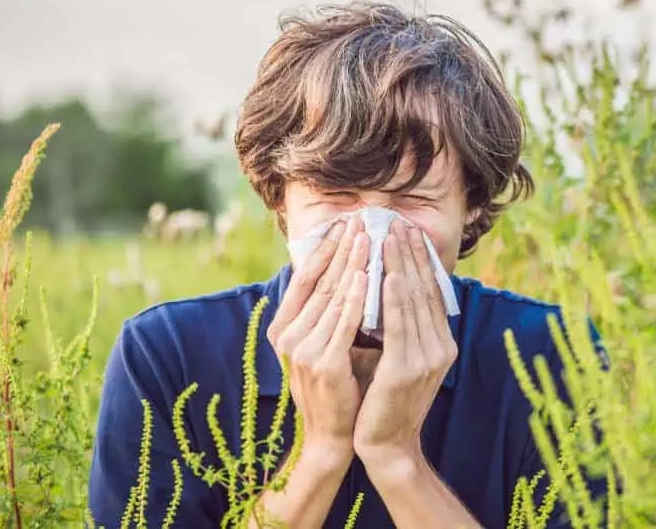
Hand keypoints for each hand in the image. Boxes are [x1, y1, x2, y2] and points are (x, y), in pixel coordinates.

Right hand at [267, 215, 370, 465]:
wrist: (332, 436)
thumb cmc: (335, 387)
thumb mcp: (324, 343)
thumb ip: (329, 313)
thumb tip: (348, 272)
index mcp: (284, 328)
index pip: (305, 278)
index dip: (324, 249)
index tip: (343, 223)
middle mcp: (287, 336)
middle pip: (320, 281)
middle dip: (342, 248)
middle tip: (360, 219)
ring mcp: (303, 350)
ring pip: (333, 296)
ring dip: (353, 263)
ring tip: (369, 237)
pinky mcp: (324, 364)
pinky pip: (345, 322)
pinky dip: (358, 296)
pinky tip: (370, 274)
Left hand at [353, 219, 457, 471]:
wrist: (386, 446)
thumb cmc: (385, 400)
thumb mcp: (399, 357)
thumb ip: (401, 327)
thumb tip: (391, 287)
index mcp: (441, 343)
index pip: (431, 293)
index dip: (420, 260)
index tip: (408, 231)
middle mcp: (440, 347)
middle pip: (425, 291)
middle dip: (412, 254)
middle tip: (400, 222)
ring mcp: (426, 359)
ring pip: (413, 302)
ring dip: (402, 266)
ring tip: (391, 237)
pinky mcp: (405, 370)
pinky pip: (399, 326)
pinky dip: (394, 298)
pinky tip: (389, 275)